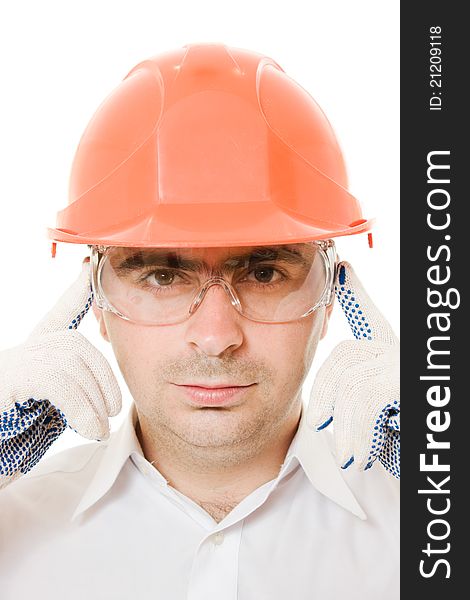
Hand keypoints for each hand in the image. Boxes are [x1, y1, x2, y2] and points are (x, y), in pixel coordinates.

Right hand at [0, 260, 120, 487]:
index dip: (75, 294)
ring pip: (70, 362)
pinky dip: (80, 407)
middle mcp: (21, 352)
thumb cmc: (11, 444)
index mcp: (34, 356)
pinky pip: (55, 380)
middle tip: (112, 410)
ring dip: (93, 400)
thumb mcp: (50, 414)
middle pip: (76, 344)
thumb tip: (106, 396)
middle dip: (103, 377)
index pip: (58, 316)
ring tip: (99, 428)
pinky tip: (90, 429)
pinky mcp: (6, 378)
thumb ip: (72, 393)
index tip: (87, 272)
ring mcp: (10, 363)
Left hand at [306, 262, 399, 477]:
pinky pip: (368, 399)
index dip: (358, 294)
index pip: (371, 319)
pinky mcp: (406, 382)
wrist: (422, 464)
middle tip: (319, 425)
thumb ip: (356, 400)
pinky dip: (359, 433)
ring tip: (346, 456)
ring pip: (353, 383)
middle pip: (345, 356)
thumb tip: (323, 414)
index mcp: (391, 356)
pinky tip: (361, 457)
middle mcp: (399, 354)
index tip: (344, 270)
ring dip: (345, 426)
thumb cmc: (404, 443)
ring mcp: (403, 366)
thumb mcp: (377, 417)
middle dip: (323, 393)